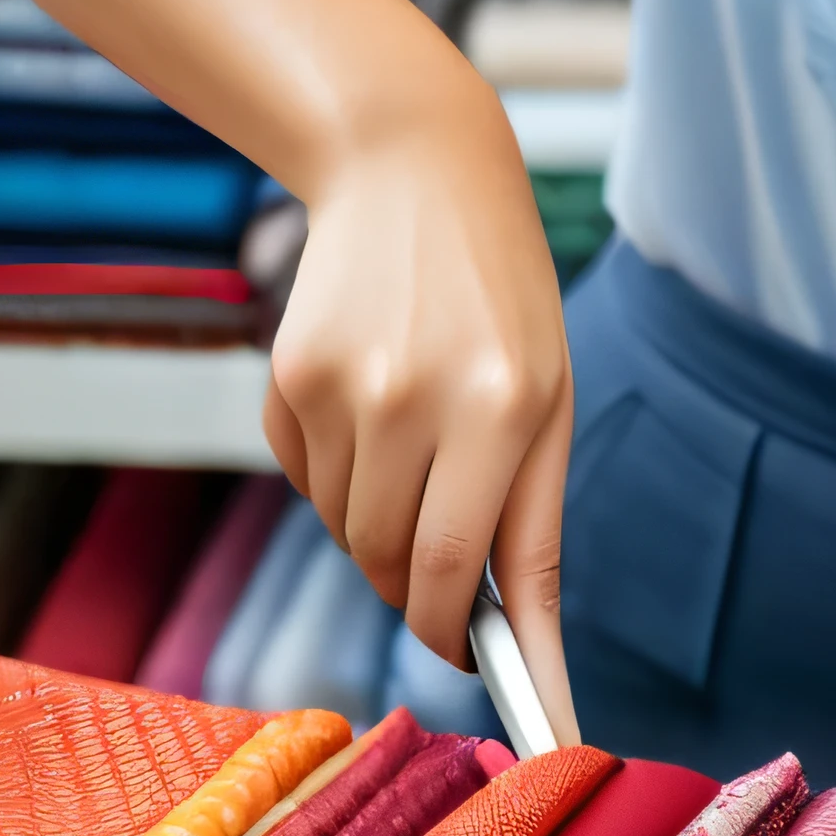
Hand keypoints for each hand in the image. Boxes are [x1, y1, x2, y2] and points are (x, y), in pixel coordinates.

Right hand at [263, 74, 579, 746]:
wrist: (415, 173)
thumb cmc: (502, 302)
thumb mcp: (549, 399)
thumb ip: (532, 530)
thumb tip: (533, 663)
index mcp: (501, 407)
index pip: (457, 572)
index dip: (453, 633)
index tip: (464, 659)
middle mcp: (413, 400)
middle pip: (393, 563)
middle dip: (419, 580)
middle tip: (447, 535)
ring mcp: (339, 388)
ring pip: (346, 530)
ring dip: (379, 521)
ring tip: (416, 440)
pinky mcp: (286, 379)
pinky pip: (304, 480)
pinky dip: (335, 473)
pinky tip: (366, 401)